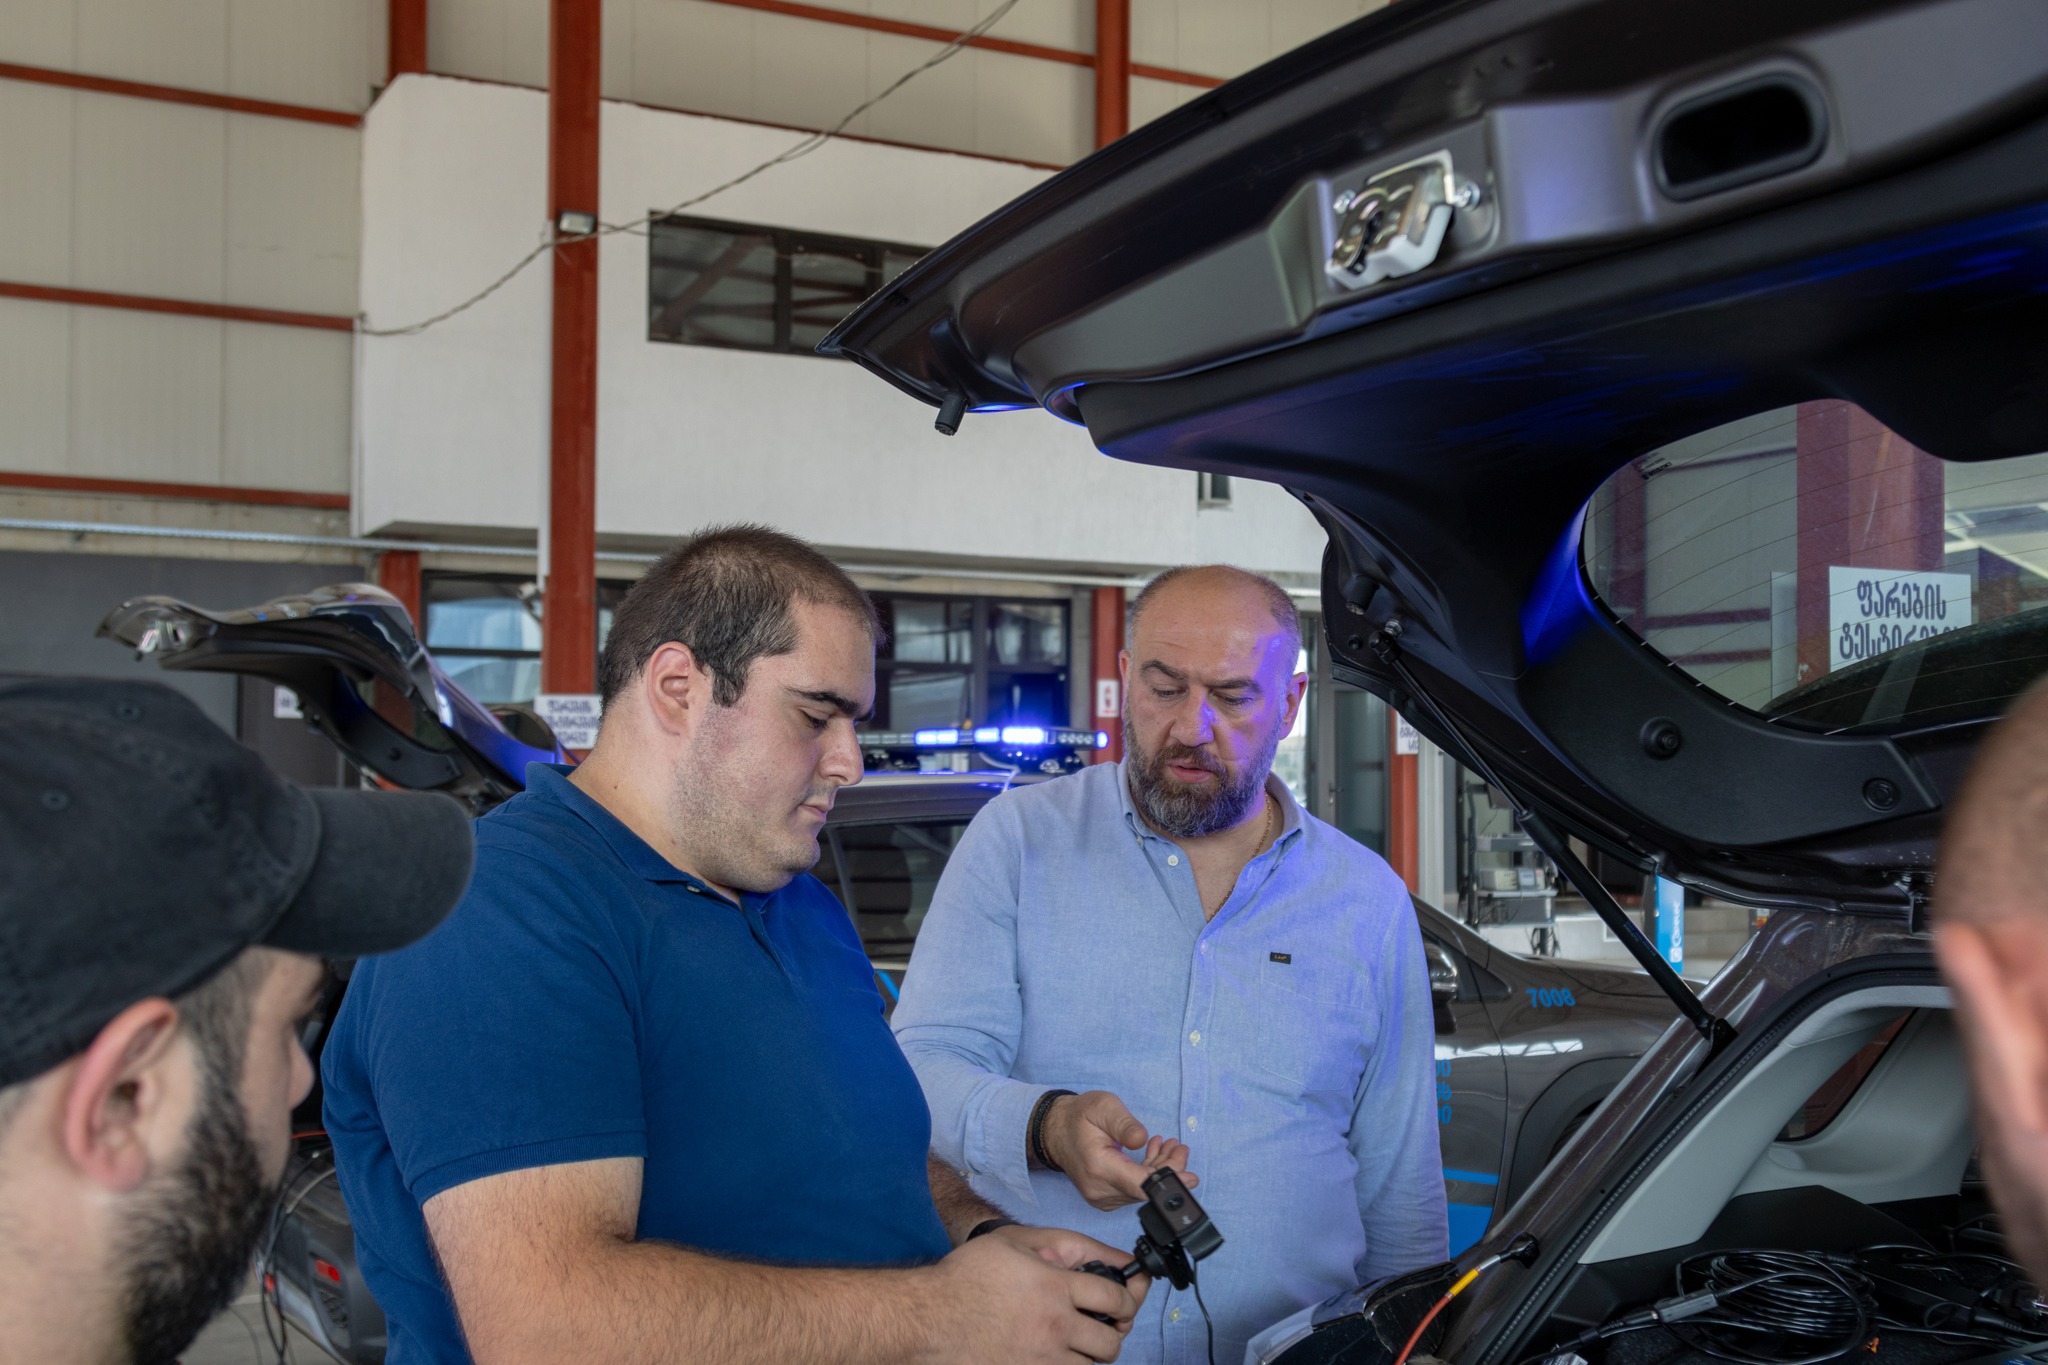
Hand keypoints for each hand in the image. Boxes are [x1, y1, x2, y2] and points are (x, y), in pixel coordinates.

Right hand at [922, 1229, 1141, 1363]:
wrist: (930, 1319)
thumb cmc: (966, 1277)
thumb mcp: (1011, 1243)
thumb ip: (1056, 1246)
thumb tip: (1093, 1257)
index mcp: (1055, 1287)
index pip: (1115, 1296)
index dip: (1129, 1297)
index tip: (1126, 1300)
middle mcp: (1055, 1325)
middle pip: (1111, 1340)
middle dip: (1114, 1332)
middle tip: (1106, 1325)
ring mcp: (1042, 1358)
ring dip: (1089, 1353)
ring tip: (1075, 1341)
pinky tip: (1052, 1355)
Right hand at [1041, 1090, 1199, 1210]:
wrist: (1055, 1130)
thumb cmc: (1079, 1116)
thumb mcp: (1103, 1108)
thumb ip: (1124, 1124)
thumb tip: (1142, 1139)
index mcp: (1099, 1167)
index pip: (1139, 1185)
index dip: (1166, 1183)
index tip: (1189, 1178)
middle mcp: (1099, 1189)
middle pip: (1144, 1189)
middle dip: (1168, 1170)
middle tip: (1180, 1148)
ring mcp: (1101, 1197)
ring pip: (1140, 1191)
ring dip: (1159, 1170)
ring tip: (1169, 1146)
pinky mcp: (1104, 1196)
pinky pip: (1132, 1190)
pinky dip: (1146, 1174)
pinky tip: (1154, 1154)